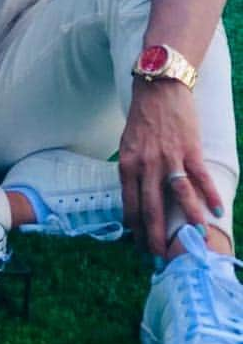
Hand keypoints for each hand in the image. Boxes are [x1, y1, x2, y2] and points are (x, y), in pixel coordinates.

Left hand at [118, 78, 222, 256]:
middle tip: (162, 255)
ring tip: (196, 238)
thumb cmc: (142, 119)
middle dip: (156, 233)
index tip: (139, 244)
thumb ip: (133, 170)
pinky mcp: (189, 149)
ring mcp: (169, 157)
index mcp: (128, 164)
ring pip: (179, 194)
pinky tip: (216, 210)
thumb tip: (136, 197)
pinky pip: (200, 176)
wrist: (158, 88)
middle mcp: (146, 164)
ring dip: (189, 218)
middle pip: (151, 205)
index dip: (135, 226)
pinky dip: (209, 194)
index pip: (130, 202)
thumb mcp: (127, 146)